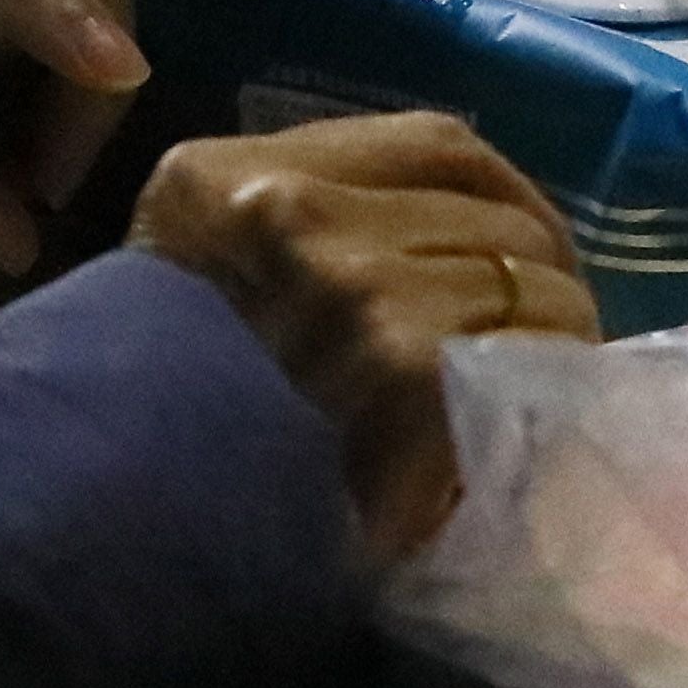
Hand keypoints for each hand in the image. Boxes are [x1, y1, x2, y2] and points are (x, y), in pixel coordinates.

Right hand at [132, 112, 597, 561]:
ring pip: (526, 273)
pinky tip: (539, 410)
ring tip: (538, 385)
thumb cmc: (170, 433)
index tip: (528, 250)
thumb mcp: (203, 288)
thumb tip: (462, 232)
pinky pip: (529, 342)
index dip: (509, 196)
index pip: (438, 144)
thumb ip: (308, 233)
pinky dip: (553, 374)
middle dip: (535, 274)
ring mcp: (353, 286)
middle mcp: (291, 213)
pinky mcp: (408, 364)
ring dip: (555, 330)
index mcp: (227, 181)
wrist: (132, 543)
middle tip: (538, 339)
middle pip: (492, 212)